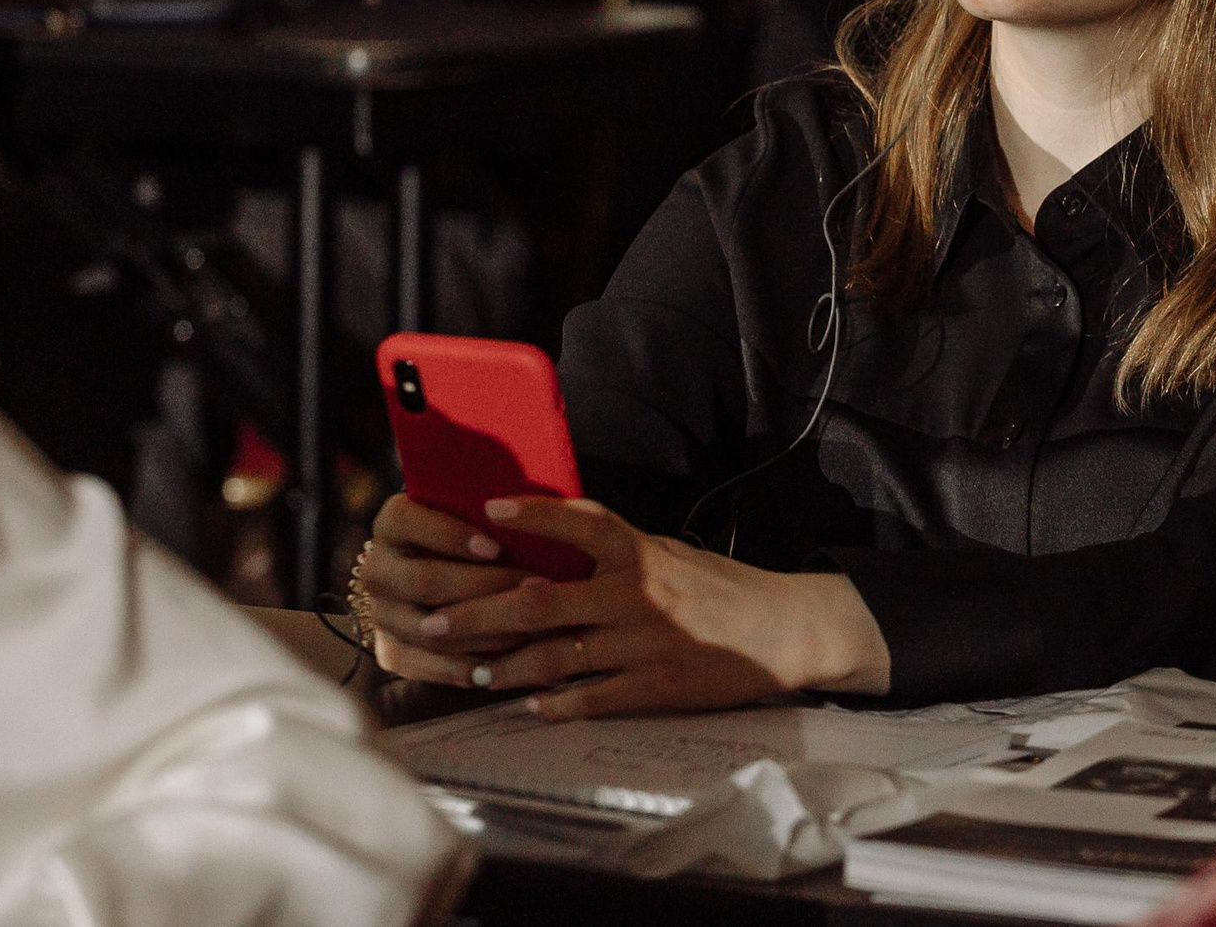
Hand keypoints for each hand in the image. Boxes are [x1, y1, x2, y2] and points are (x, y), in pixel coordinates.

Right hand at [357, 493, 539, 667]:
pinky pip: (415, 664)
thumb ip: (492, 515)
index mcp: (392, 523)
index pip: (408, 520)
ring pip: (424, 627)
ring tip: (527, 631)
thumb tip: (531, 513)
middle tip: (534, 589)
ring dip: (478, 632)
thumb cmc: (476, 538)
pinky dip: (454, 669)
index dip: (450, 535)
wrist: (444, 578)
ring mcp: (379, 611)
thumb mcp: (477, 516)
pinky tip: (491, 671)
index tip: (496, 548)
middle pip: (423, 579)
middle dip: (482, 587)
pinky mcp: (386, 649)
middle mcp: (377, 567)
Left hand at [368, 494, 891, 716]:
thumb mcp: (670, 554)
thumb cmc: (721, 588)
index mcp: (640, 553)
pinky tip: (530, 704)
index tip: (487, 511)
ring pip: (554, 656)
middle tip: (434, 621)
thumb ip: (618, 553)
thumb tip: (555, 548)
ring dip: (506, 666)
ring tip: (474, 670)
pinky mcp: (654, 687)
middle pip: (539, 601)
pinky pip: (590, 698)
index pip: (579, 522)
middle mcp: (635, 594)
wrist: (781, 630)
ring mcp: (642, 643)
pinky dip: (555, 702)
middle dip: (479, 614)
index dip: (532, 516)